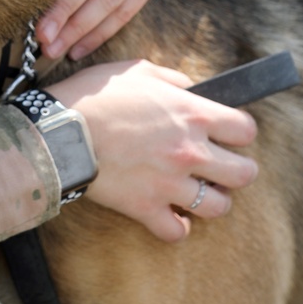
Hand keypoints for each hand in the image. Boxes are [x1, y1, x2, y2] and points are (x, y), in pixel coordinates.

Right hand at [50, 60, 257, 241]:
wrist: (57, 131)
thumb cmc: (94, 96)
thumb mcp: (136, 71)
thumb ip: (172, 79)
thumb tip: (191, 88)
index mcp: (192, 114)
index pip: (246, 131)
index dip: (238, 133)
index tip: (224, 135)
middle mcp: (189, 152)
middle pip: (245, 174)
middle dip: (235, 170)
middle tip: (216, 168)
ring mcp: (170, 183)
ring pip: (219, 207)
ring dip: (211, 201)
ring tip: (195, 193)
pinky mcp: (145, 208)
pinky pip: (177, 232)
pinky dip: (176, 227)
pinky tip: (168, 214)